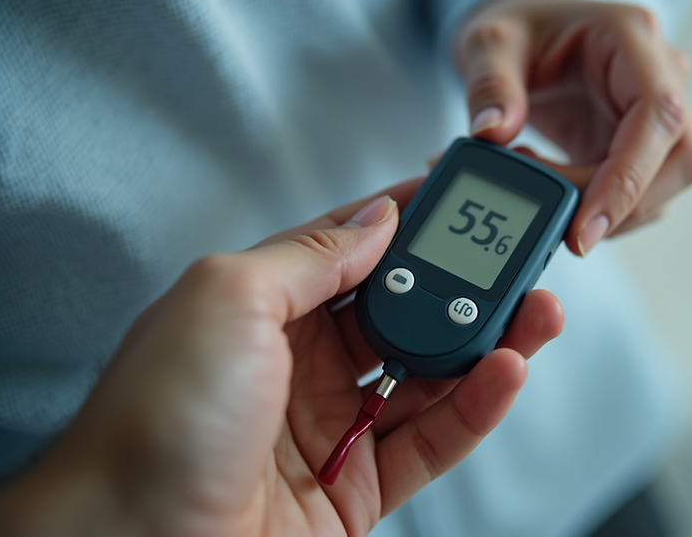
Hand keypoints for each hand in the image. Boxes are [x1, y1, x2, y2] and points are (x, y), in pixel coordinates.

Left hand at [0, 179, 563, 535]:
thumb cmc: (155, 422)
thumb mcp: (228, 298)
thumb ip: (312, 254)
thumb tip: (378, 217)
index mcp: (264, 309)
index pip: (356, 252)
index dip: (411, 223)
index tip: (463, 201)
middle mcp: (301, 365)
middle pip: (405, 313)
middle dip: (465, 286)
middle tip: (517, 262)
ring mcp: (332, 427)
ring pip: (430, 375)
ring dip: (488, 343)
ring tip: (536, 312)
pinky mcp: (357, 489)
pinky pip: (432, 441)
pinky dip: (476, 407)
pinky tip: (505, 371)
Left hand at [456, 0, 691, 254]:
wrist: (524, 40)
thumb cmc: (517, 31)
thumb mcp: (488, 44)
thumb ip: (489, 85)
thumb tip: (493, 133)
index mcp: (632, 37)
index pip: (658, 116)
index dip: (628, 180)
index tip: (584, 230)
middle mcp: (660, 76)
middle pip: (679, 161)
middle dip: (615, 204)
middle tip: (547, 211)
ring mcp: (656, 117)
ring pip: (660, 189)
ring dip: (598, 206)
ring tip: (534, 173)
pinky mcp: (641, 149)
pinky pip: (634, 196)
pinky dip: (591, 205)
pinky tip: (549, 179)